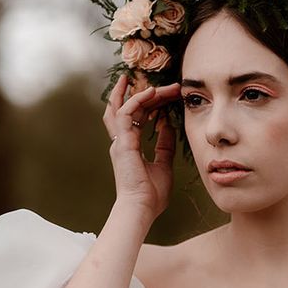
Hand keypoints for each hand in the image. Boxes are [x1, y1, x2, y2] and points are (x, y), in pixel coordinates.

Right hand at [102, 74, 181, 220]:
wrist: (142, 208)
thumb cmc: (151, 194)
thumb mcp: (164, 164)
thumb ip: (164, 145)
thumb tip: (168, 126)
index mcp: (129, 147)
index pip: (135, 117)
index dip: (148, 104)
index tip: (165, 95)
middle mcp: (121, 141)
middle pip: (127, 108)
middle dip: (143, 93)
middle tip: (163, 83)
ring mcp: (119, 141)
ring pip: (123, 107)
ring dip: (138, 91)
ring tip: (152, 80)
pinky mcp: (122, 142)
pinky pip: (126, 113)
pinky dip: (137, 100)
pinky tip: (151, 92)